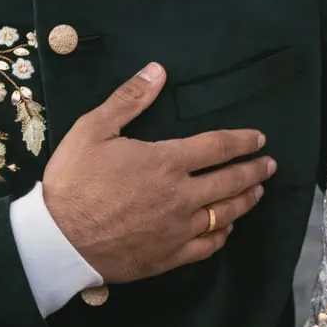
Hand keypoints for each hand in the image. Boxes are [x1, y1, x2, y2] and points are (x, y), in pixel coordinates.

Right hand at [41, 63, 277, 282]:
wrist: (56, 241)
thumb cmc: (73, 181)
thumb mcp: (93, 130)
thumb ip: (129, 99)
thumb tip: (158, 70)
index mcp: (166, 162)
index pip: (218, 147)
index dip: (243, 141)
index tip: (259, 139)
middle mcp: (181, 196)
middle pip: (231, 181)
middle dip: (255, 170)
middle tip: (270, 165)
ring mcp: (178, 229)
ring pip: (225, 214)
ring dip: (246, 200)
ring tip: (258, 192)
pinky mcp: (170, 256)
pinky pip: (207, 245)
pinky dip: (223, 234)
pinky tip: (227, 228)